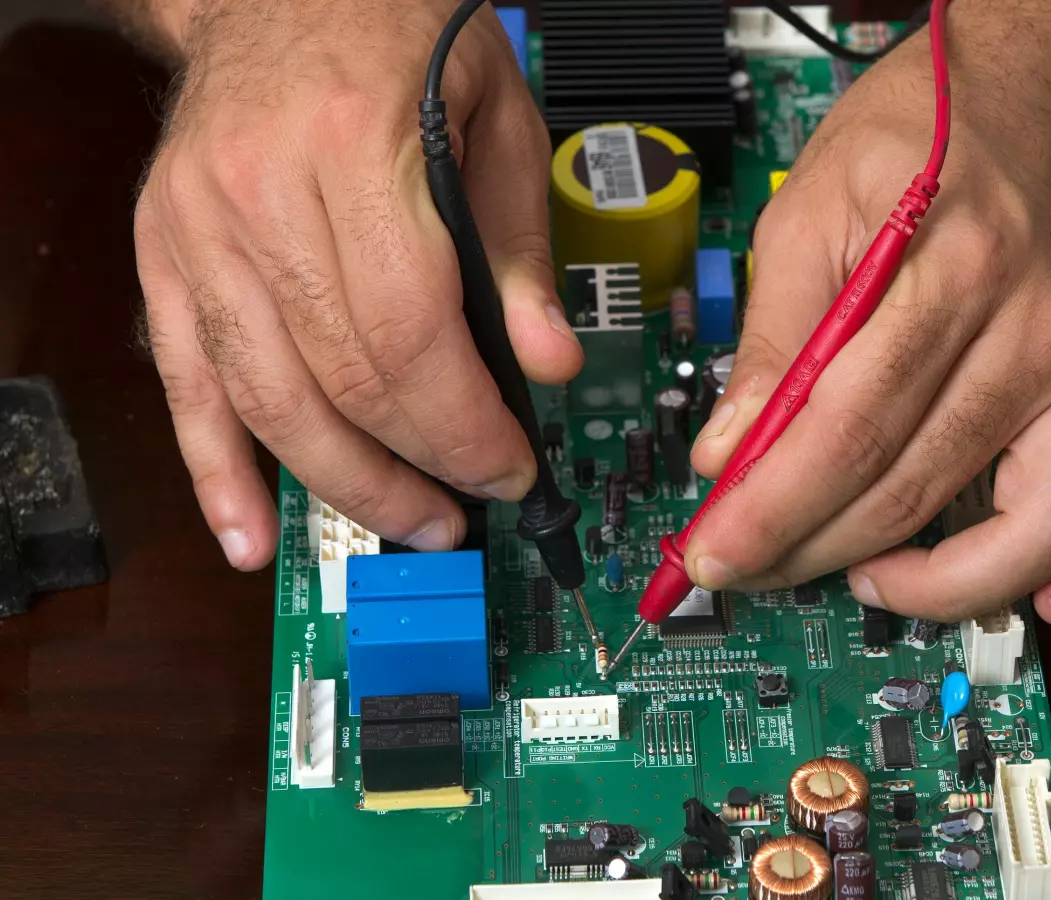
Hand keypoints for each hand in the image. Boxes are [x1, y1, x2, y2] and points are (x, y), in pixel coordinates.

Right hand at [134, 0, 580, 568]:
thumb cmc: (400, 29)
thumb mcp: (498, 119)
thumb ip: (521, 251)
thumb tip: (549, 366)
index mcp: (356, 152)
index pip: (412, 340)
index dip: (464, 428)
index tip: (508, 470)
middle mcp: (262, 194)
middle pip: (343, 382)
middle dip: (416, 467)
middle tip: (464, 511)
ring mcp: (200, 228)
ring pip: (268, 399)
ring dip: (341, 485)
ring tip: (403, 526)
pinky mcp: (166, 253)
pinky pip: (185, 381)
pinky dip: (216, 468)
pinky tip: (248, 535)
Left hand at [685, 29, 1050, 624]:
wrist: (1038, 91)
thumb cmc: (919, 134)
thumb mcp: (808, 205)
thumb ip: (771, 334)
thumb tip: (728, 449)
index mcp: (946, 272)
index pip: (845, 427)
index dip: (771, 509)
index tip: (714, 552)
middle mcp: (1031, 331)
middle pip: (914, 486)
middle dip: (811, 549)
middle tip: (750, 567)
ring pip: (1036, 526)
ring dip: (939, 586)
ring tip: (864, 581)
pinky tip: (1041, 598)